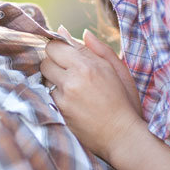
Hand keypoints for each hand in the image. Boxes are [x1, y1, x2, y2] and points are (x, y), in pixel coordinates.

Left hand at [41, 29, 142, 161]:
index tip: (66, 54)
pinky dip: (55, 94)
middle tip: (69, 71)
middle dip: (54, 62)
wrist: (122, 136)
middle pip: (46, 59)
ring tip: (73, 88)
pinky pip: (48, 93)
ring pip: (45, 76)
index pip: (56, 45)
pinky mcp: (59, 110)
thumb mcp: (119, 71)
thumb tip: (80, 32)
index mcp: (89, 66)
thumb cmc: (124, 102)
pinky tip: (71, 101)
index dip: (59, 48)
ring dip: (54, 78)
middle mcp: (74, 79)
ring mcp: (64, 96)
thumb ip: (98, 49)